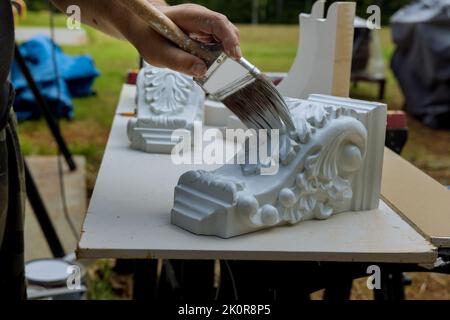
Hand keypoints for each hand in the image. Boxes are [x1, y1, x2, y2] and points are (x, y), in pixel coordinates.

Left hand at [124, 3, 240, 76]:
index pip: (218, 22)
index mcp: (191, 16)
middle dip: (232, 48)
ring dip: (226, 55)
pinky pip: (219, 44)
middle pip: (227, 30)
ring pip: (225, 38)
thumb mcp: (158, 52)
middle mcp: (202, 18)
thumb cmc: (149, 37)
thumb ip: (178, 62)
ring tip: (221, 71)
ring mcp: (205, 26)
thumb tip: (202, 70)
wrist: (143, 27)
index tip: (234, 56)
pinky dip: (220, 56)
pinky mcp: (205, 35)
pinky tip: (213, 68)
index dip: (229, 38)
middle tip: (231, 69)